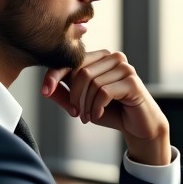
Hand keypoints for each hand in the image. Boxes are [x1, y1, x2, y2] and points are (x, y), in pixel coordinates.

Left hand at [41, 50, 171, 166]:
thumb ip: (65, 95)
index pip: (72, 61)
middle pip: (81, 72)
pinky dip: (97, 107)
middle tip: (76, 114)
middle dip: (74, 97)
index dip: (55, 75)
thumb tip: (47, 89)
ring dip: (86, 105)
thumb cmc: (111, 111)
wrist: (138, 126)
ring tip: (88, 117)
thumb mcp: (83, 103)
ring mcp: (124, 68)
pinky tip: (98, 115)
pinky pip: (104, 92)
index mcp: (100, 57)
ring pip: (92, 82)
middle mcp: (113, 57)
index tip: (45, 92)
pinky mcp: (132, 81)